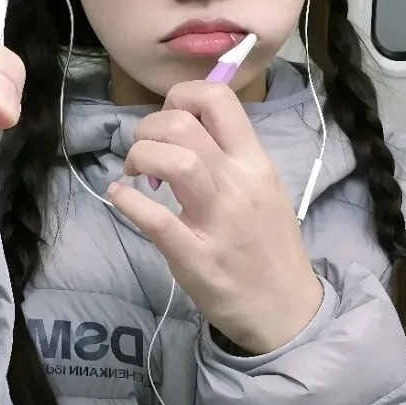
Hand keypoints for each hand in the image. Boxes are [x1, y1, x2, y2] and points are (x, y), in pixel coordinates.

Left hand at [107, 80, 322, 354]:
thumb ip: (230, 154)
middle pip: (183, 124)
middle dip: (147, 126)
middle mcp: (238, 184)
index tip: (169, 116)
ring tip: (134, 172)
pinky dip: (127, 201)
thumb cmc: (268, 244)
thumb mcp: (263, 187)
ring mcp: (217, 220)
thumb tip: (185, 124)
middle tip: (143, 149)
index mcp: (255, 162)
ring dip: (140, 157)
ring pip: (174, 161)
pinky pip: (154, 219)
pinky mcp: (195, 256)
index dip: (182, 95)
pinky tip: (119, 196)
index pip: (219, 99)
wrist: (287, 310)